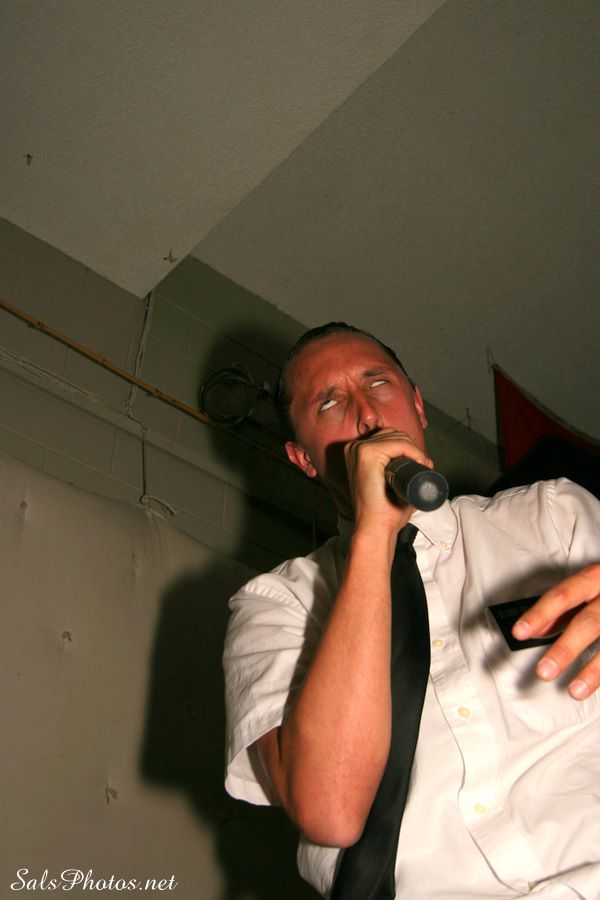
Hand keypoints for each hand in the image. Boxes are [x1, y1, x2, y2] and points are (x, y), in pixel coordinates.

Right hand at [344, 427, 432, 531]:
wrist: (374, 528)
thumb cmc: (383, 511)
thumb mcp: (388, 483)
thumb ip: (398, 470)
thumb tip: (421, 461)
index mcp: (357, 452)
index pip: (390, 437)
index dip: (410, 449)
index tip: (422, 465)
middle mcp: (355, 447)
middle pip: (395, 434)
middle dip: (414, 449)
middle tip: (424, 468)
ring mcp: (359, 449)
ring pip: (399, 437)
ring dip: (416, 451)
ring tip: (421, 469)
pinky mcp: (367, 454)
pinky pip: (400, 443)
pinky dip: (414, 452)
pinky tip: (419, 465)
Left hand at [512, 564, 599, 698]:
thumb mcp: (587, 587)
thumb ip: (562, 609)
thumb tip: (536, 629)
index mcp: (594, 578)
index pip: (562, 595)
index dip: (540, 614)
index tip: (520, 632)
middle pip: (589, 623)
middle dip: (565, 649)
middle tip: (543, 671)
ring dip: (592, 670)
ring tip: (574, 690)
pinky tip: (593, 686)